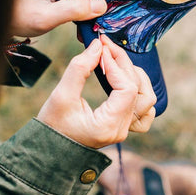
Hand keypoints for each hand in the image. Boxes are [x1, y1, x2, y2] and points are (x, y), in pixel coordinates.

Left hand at [10, 0, 106, 36]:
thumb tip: (101, 6)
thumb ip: (73, 10)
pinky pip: (77, 1)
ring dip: (90, 10)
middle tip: (98, 21)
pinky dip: (82, 14)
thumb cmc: (15, 16)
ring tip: (90, 28)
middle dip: (97, 0)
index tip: (100, 4)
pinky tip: (81, 29)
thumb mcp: (46, 16)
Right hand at [37, 35, 155, 147]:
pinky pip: (144, 111)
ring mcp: (124, 128)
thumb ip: (80, 68)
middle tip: (105, 46)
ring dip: (134, 76)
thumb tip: (98, 46)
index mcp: (109, 125)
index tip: (101, 50)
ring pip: (146, 99)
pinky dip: (140, 93)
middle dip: (123, 64)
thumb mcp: (61, 94)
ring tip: (116, 61)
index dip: (116, 66)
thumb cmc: (52, 125)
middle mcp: (121, 129)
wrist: (49, 148)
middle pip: (138, 90)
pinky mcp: (122, 125)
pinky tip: (125, 80)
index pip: (127, 89)